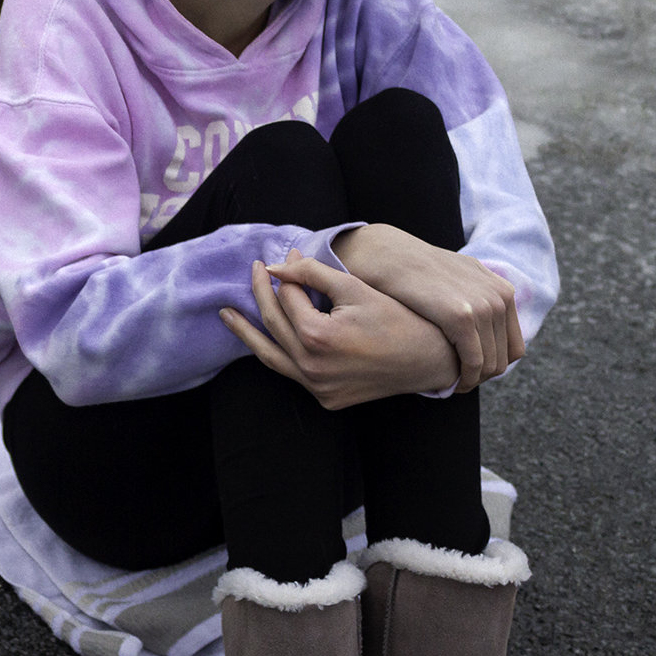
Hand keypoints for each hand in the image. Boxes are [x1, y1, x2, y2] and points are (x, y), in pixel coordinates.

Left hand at [218, 249, 462, 408]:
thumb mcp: (354, 288)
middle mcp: (311, 368)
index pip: (288, 298)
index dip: (288, 273)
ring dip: (246, 333)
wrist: (429, 359)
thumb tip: (278, 266)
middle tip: (253, 271)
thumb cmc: (396, 318)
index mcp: (317, 337)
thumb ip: (312, 274)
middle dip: (260, 294)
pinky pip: (290, 374)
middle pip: (274, 324)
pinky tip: (263, 340)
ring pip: (270, 356)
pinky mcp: (326, 400)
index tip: (287, 255)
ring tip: (226, 314)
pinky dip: (275, 354)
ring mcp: (317, 388)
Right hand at [333, 225, 522, 390]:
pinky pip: (473, 362)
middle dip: (482, 376)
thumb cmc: (416, 270)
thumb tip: (481, 323)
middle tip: (459, 384)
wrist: (388, 254)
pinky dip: (463, 378)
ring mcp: (483, 306)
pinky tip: (447, 382)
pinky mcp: (462, 316)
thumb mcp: (458, 277)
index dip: (495, 365)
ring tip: (451, 385)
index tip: (471, 374)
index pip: (514, 346)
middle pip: (505, 358)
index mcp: (502, 290)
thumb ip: (476, 297)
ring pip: (491, 364)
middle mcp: (499, 297)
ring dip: (472, 380)